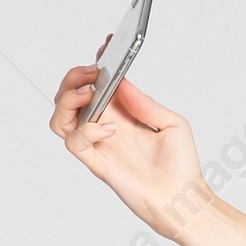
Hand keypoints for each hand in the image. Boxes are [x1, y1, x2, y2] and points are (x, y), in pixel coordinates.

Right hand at [49, 61, 214, 240]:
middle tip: (92, 72)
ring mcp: (100, 145)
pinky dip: (86, 130)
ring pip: (61, 117)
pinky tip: (109, 128)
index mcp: (122, 115)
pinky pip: (75, 142)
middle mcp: (106, 128)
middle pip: (70, 96)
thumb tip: (121, 81)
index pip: (97, 84)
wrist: (184, 199)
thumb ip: (144, 102)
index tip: (105, 45)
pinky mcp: (98, 164)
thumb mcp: (172, 123)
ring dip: (68, 99)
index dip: (96, 64)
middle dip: (74, 77)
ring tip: (89, 94)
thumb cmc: (182, 166)